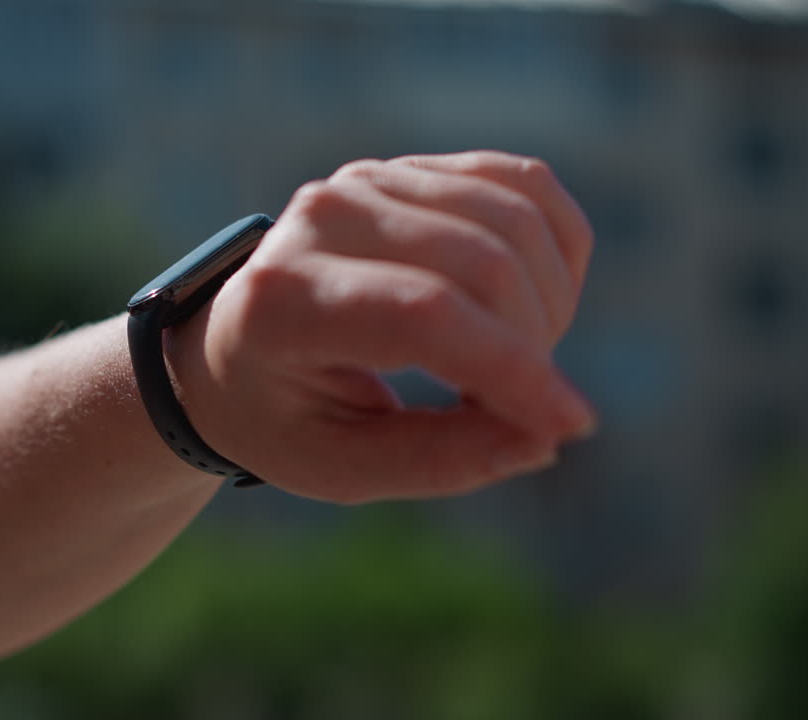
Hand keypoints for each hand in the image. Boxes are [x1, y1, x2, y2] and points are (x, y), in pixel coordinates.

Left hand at [167, 151, 597, 502]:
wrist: (236, 343)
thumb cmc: (285, 416)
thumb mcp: (340, 467)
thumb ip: (439, 459)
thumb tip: (547, 435)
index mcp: (282, 299)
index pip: (423, 315)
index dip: (512, 369)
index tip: (570, 425)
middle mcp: (323, 218)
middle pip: (484, 265)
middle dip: (533, 349)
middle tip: (516, 411)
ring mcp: (369, 180)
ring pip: (516, 223)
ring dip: (549, 306)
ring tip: (507, 366)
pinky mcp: (412, 167)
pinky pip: (526, 186)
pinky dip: (556, 253)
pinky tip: (529, 308)